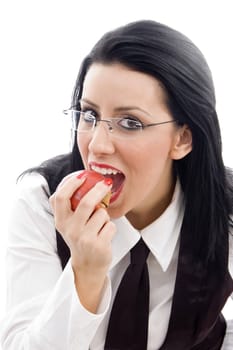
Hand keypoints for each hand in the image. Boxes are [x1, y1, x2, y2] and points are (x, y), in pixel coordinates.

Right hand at [50, 173, 115, 311]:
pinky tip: (104, 235)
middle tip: (106, 184)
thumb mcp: (67, 224)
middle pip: (86, 203)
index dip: (71, 184)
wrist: (87, 266)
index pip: (60, 198)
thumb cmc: (80, 238)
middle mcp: (71, 230)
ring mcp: (85, 239)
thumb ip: (67, 206)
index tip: (82, 176)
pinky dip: (110, 226)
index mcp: (61, 222)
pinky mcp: (99, 246)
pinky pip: (111, 225)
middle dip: (98, 190)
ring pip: (102, 214)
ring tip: (100, 224)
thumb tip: (75, 179)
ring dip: (105, 215)